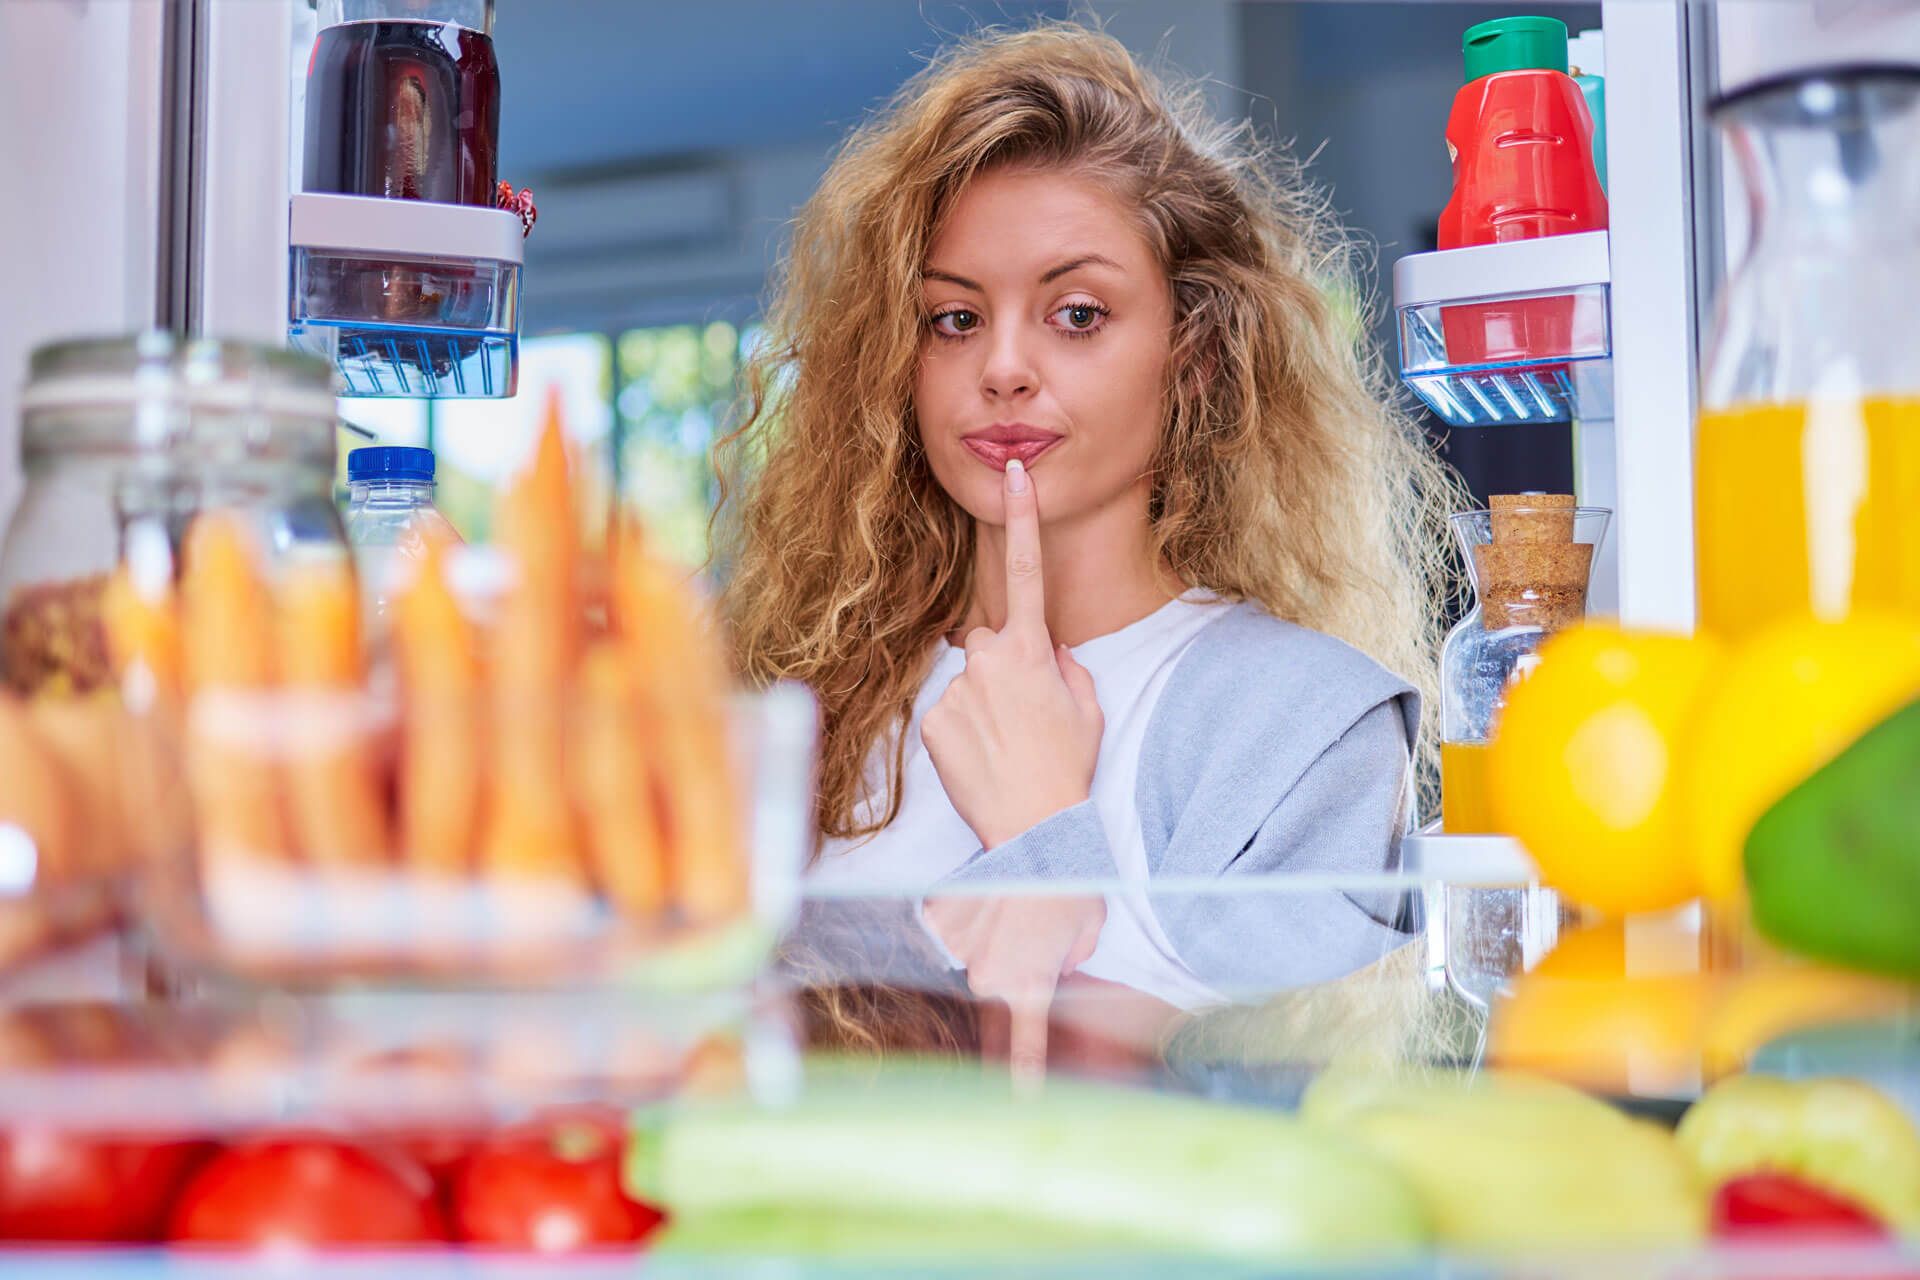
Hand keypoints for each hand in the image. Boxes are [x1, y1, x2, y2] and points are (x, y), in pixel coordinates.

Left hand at [920, 458, 1102, 850]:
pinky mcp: (931, 720)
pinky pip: (947, 713)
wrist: (1035, 828)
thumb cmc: (1067, 767)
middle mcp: (988, 660)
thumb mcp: (1086, 707)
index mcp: (1032, 650)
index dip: (1021, 519)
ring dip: (982, 705)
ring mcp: (956, 690)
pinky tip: (982, 758)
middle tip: (1025, 715)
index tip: (1012, 476)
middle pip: (987, 642)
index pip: (1027, 571)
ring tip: (1005, 746)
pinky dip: (962, 733)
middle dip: (1002, 667)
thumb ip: (1065, 666)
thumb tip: (1047, 653)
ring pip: (968, 682)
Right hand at [923, 893, 1106, 1086]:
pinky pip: (947, 925)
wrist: (1029, 834)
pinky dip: (962, 910)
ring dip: (984, 934)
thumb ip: (1072, 960)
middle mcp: (991, 977)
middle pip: (992, 984)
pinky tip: (984, 888)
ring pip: (968, 953)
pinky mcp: (939, 921)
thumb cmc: (1069, 880)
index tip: (1020, 1099)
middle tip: (1022, 923)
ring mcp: (960, 950)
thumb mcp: (1090, 929)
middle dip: (1006, 961)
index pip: (1026, 1044)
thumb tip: (1057, 966)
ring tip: (1007, 898)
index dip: (1023, 1075)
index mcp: (1031, 986)